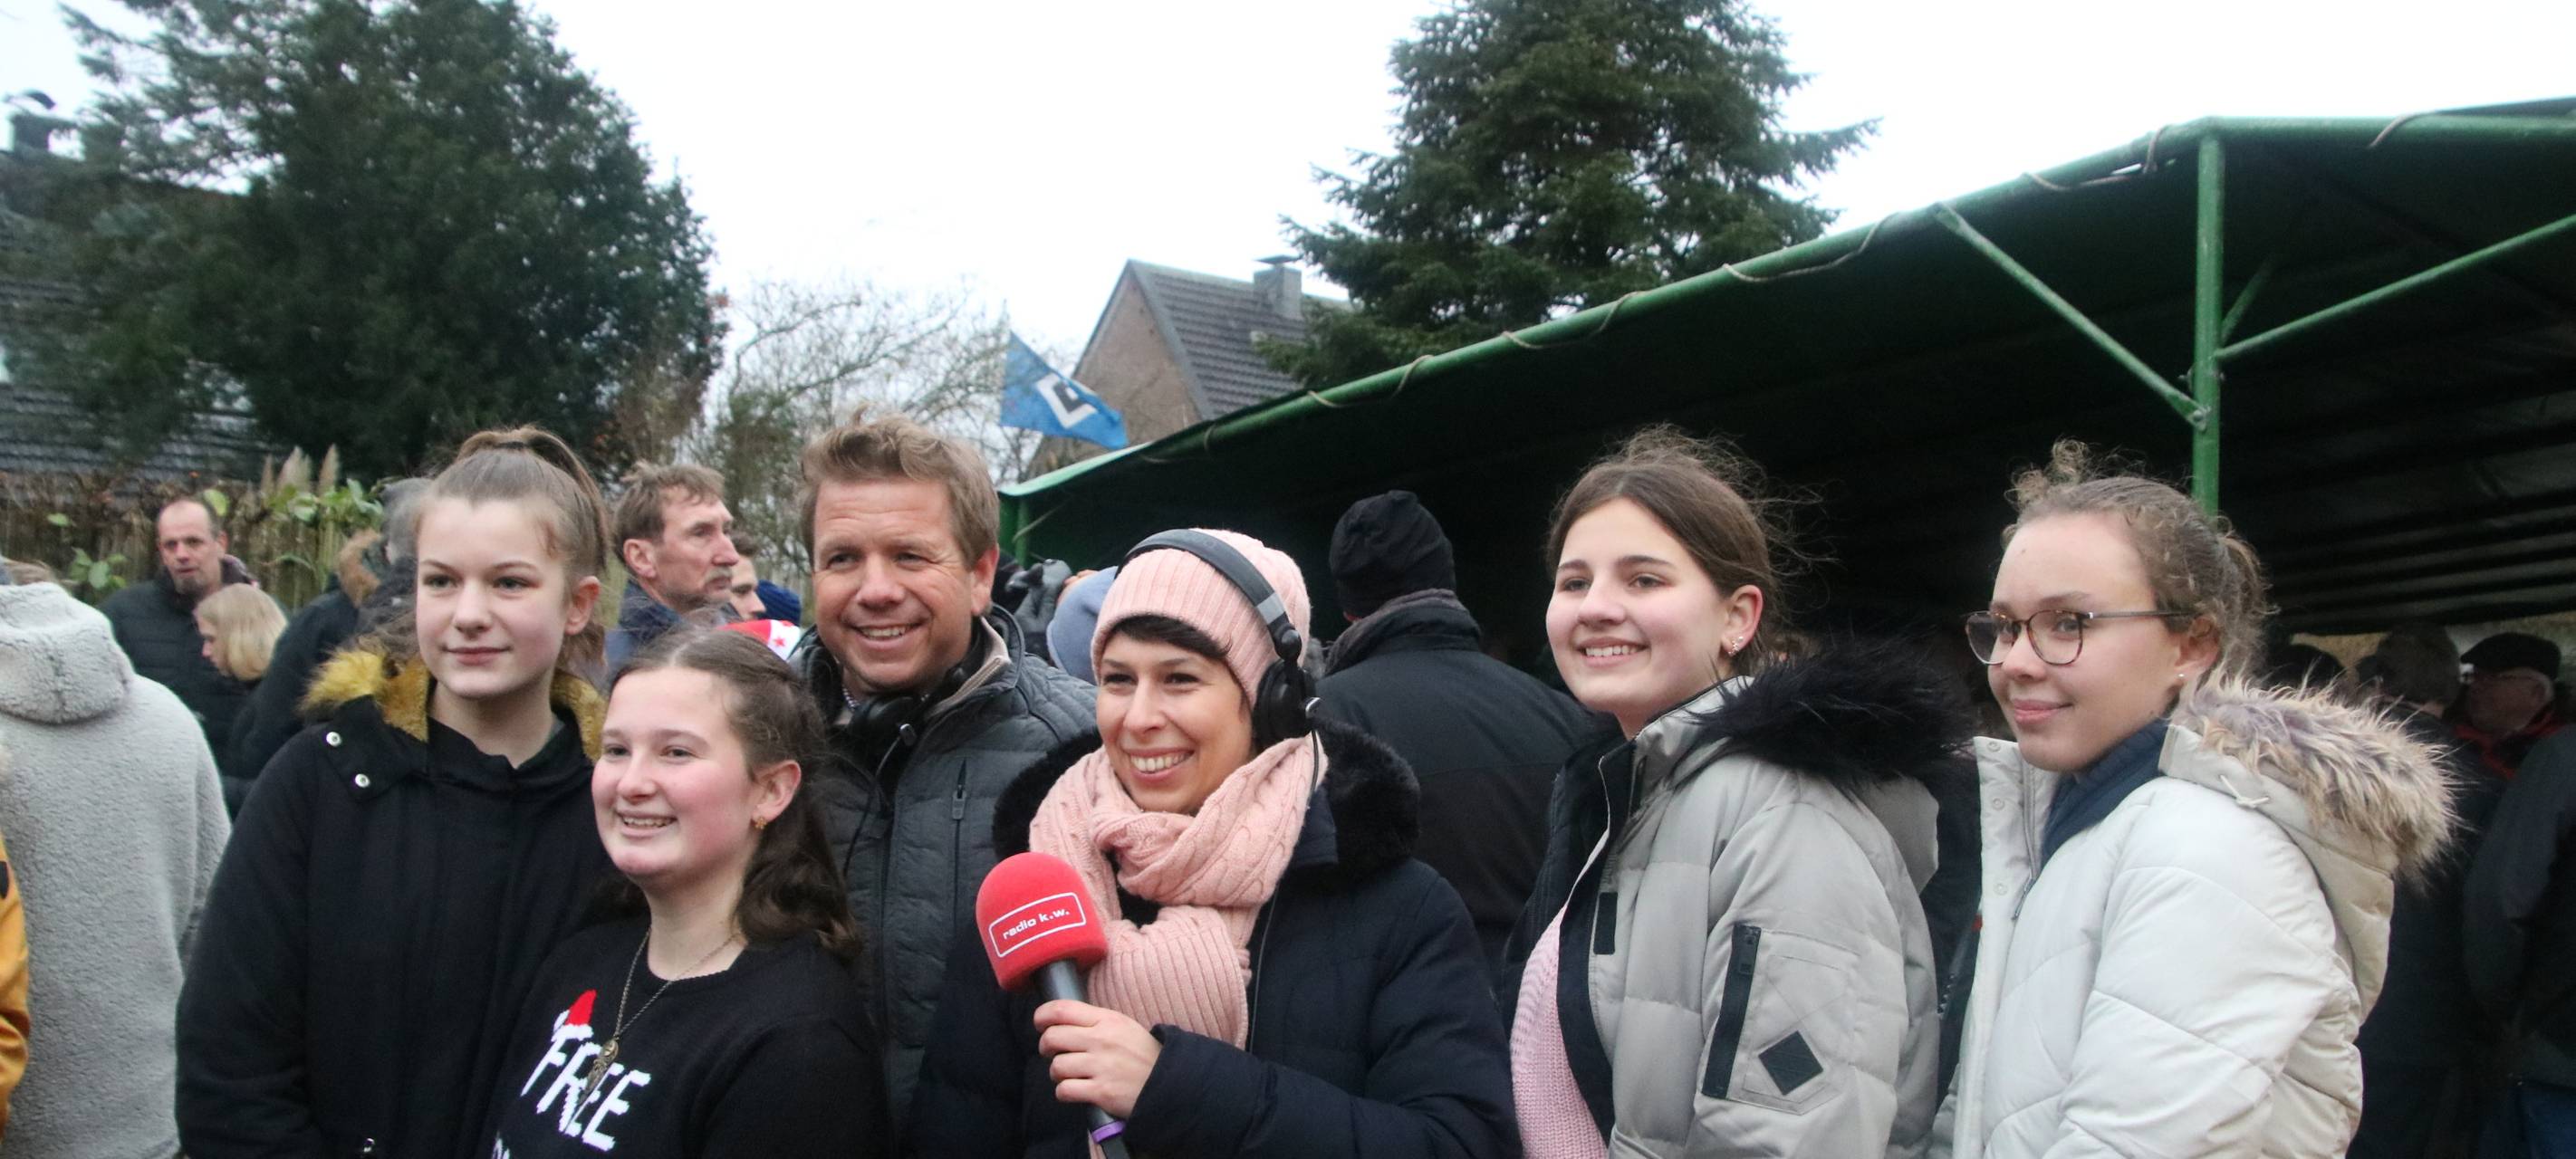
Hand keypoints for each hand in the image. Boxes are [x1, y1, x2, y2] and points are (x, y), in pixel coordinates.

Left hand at [1034, 999, 1160, 1120]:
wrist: (1169, 1084)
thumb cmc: (1143, 1055)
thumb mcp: (1123, 1026)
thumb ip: (1095, 1021)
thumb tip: (1061, 1019)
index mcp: (1107, 1019)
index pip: (1061, 1009)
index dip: (1042, 1016)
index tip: (1040, 1024)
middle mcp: (1102, 1040)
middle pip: (1052, 1038)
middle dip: (1046, 1047)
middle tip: (1053, 1053)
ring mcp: (1101, 1067)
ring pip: (1056, 1066)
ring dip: (1057, 1073)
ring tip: (1069, 1074)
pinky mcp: (1101, 1092)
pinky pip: (1065, 1090)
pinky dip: (1064, 1092)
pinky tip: (1074, 1091)